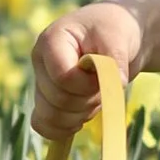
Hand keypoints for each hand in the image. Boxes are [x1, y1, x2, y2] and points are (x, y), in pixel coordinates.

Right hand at [31, 0, 146, 138]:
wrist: (114, 37)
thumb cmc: (113, 30)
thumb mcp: (118, 37)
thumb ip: (115, 60)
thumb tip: (117, 84)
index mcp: (51, 41)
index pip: (62, 77)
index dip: (87, 85)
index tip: (105, 74)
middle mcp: (40, 63)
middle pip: (58, 100)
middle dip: (88, 100)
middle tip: (104, 85)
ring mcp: (41, 82)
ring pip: (50, 116)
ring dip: (81, 115)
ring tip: (96, 97)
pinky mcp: (46, 100)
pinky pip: (43, 125)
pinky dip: (63, 129)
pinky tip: (81, 119)